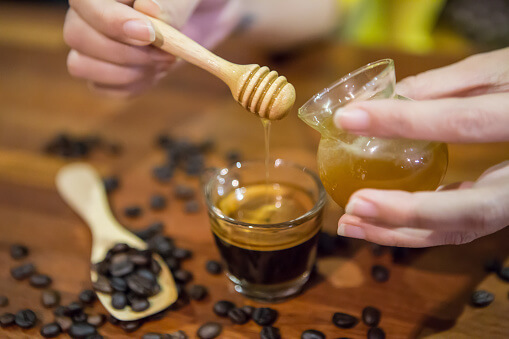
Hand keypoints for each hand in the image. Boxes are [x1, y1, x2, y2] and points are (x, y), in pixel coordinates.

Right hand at [64, 0, 239, 96]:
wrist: (206, 14)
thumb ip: (172, 2)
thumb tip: (147, 10)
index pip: (83, 1)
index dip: (110, 21)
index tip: (148, 34)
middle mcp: (91, 12)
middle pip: (76, 35)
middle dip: (125, 53)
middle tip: (167, 53)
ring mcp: (96, 42)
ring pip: (80, 64)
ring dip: (127, 72)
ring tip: (163, 62)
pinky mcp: (107, 70)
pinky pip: (102, 88)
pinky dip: (132, 86)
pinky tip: (156, 72)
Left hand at [333, 48, 508, 246]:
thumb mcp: (499, 71)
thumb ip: (445, 85)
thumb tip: (386, 96)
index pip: (462, 122)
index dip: (404, 120)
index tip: (349, 118)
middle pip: (470, 209)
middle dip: (406, 212)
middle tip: (354, 204)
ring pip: (463, 230)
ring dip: (401, 232)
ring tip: (351, 223)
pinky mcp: (503, 208)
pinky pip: (461, 227)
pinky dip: (418, 229)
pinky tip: (380, 222)